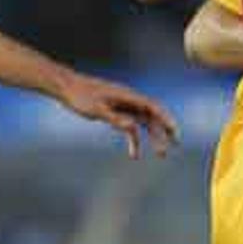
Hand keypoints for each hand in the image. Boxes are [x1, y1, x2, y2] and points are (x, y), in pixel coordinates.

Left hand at [57, 73, 178, 157]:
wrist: (67, 88)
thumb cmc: (80, 96)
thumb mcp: (96, 109)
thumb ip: (115, 118)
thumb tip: (133, 127)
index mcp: (127, 96)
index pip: (153, 107)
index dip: (166, 119)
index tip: (175, 132)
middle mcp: (129, 100)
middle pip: (153, 116)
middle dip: (165, 130)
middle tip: (175, 145)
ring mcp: (123, 106)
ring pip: (144, 123)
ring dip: (153, 137)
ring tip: (161, 154)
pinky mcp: (116, 112)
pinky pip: (131, 127)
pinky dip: (134, 140)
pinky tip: (134, 155)